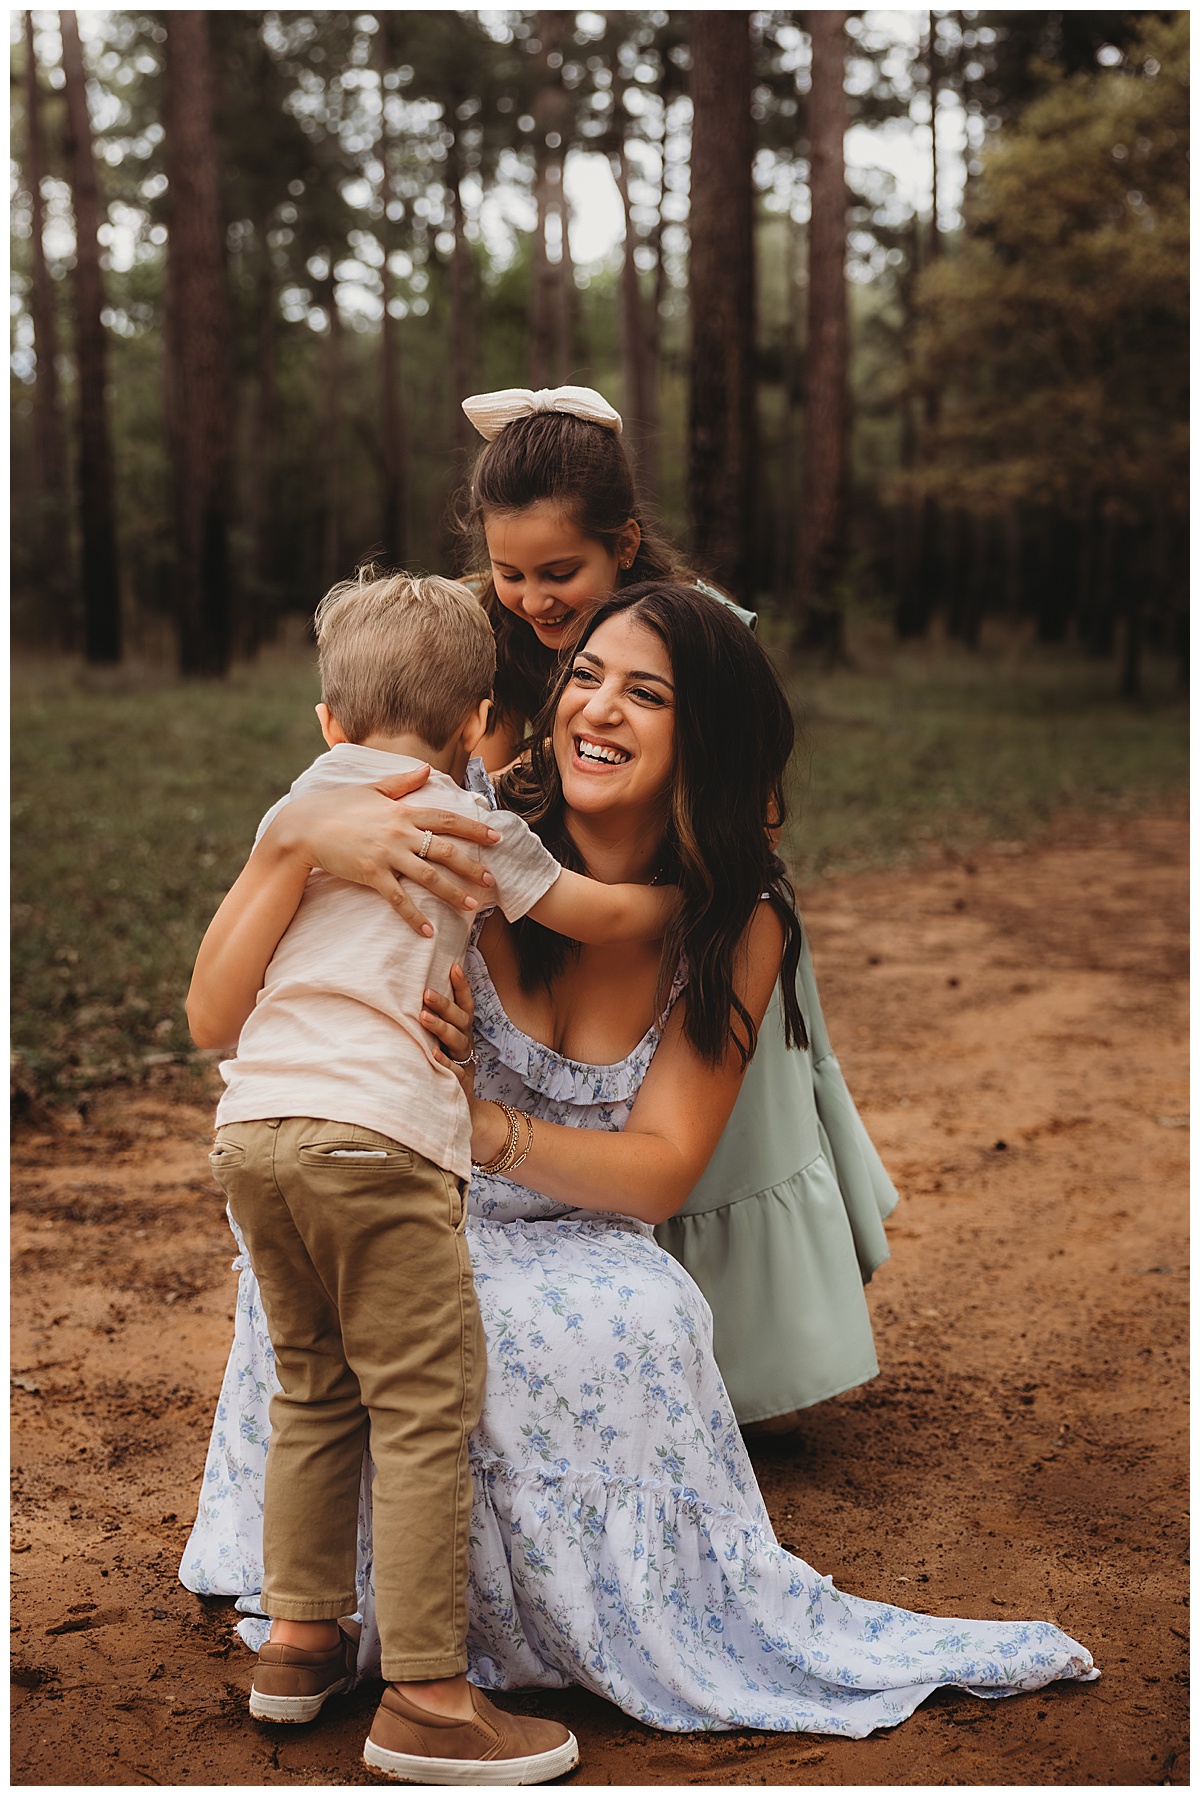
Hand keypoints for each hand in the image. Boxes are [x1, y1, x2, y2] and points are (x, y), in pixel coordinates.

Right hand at [273, 767, 500, 936]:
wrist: (304, 826)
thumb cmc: (337, 806)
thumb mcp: (371, 788)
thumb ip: (401, 782)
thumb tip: (425, 769)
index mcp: (403, 812)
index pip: (446, 820)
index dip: (474, 828)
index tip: (496, 837)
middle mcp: (400, 833)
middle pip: (445, 850)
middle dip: (472, 866)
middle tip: (492, 880)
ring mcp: (386, 854)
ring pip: (429, 877)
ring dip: (453, 892)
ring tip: (472, 906)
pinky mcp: (371, 874)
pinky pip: (398, 898)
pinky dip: (414, 916)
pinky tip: (428, 931)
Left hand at [420, 963, 475, 1085]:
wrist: (462, 1101)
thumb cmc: (445, 1062)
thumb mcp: (443, 1039)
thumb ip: (435, 1019)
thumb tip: (414, 992)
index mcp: (463, 1029)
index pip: (466, 1004)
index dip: (462, 986)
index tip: (454, 967)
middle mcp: (465, 1041)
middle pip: (460, 1019)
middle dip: (445, 1005)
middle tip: (426, 993)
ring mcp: (464, 1060)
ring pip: (458, 1040)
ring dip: (441, 1027)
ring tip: (423, 1017)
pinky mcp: (459, 1080)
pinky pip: (453, 1069)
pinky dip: (443, 1061)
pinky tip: (431, 1053)